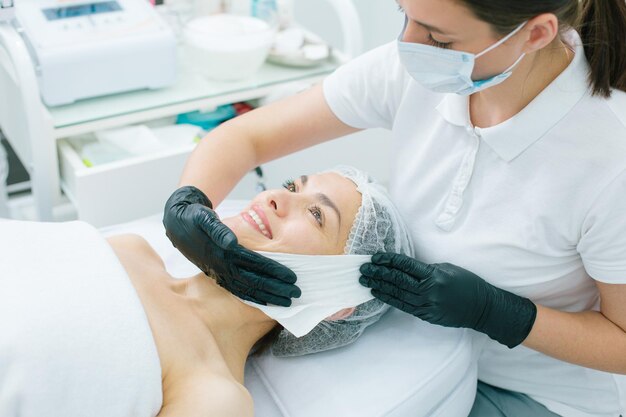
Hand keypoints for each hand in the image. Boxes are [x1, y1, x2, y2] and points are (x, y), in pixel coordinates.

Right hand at [163, 186, 300, 305]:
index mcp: (223, 253)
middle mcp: (222, 266)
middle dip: (276, 288)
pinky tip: (267, 302)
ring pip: (247, 290)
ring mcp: (220, 273)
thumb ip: (218, 230)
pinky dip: (254, 297)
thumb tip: (232, 242)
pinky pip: (239, 290)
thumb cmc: (195, 218)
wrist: (178, 223)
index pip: (254, 264)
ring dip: (268, 297)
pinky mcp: (218, 276)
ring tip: (288, 301)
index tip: (292, 277)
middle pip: (254, 282)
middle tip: (297, 293)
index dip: (274, 271)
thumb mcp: (204, 218)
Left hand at [359, 253, 535, 347]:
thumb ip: (425, 269)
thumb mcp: (447, 268)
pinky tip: (378, 293)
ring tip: (365, 280)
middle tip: (362, 268)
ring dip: (378, 286)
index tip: (374, 257)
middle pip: (396, 280)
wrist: (481, 307)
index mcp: (434, 275)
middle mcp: (428, 291)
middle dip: (377, 273)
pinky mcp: (425, 315)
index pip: (404, 265)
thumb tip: (403, 267)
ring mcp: (426, 305)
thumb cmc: (466, 283)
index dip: (387, 260)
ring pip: (396, 294)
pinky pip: (402, 305)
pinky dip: (388, 298)